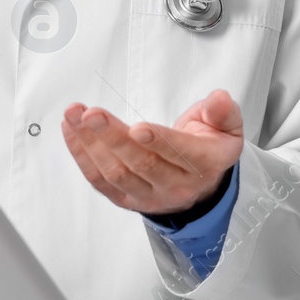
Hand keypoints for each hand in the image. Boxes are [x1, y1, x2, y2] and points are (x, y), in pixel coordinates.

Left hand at [62, 89, 243, 214]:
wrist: (200, 187)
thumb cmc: (208, 149)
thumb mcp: (228, 128)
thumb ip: (223, 112)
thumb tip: (219, 99)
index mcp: (204, 165)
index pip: (180, 153)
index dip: (158, 141)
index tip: (137, 128)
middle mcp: (176, 185)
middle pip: (141, 163)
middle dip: (113, 136)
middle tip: (93, 114)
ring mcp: (148, 195)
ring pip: (116, 172)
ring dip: (91, 143)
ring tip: (75, 116)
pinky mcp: (126, 199)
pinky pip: (99, 180)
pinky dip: (82, 155)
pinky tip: (72, 131)